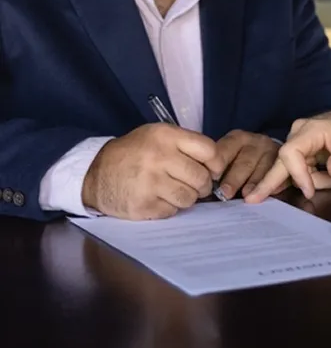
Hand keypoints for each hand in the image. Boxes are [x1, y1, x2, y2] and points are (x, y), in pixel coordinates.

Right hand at [82, 123, 225, 219]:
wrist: (96, 173)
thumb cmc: (135, 153)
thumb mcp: (158, 136)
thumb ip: (186, 145)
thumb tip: (217, 164)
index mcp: (165, 136)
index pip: (208, 150)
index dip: (216, 163)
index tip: (213, 169)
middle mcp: (158, 157)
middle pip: (201, 178)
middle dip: (202, 185)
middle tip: (193, 184)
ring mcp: (150, 183)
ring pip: (189, 198)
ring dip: (186, 198)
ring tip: (174, 191)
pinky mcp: (143, 205)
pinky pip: (172, 211)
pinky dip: (169, 208)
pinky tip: (158, 198)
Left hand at [213, 130, 280, 199]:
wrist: (270, 154)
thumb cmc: (242, 161)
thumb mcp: (230, 158)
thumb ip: (219, 170)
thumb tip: (204, 191)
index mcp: (237, 138)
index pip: (225, 150)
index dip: (218, 164)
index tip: (212, 178)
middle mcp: (256, 142)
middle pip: (245, 161)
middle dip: (235, 178)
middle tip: (225, 193)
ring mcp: (273, 152)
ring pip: (264, 167)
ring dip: (256, 184)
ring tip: (248, 197)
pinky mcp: (285, 163)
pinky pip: (281, 174)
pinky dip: (275, 185)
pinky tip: (270, 193)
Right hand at [245, 106, 330, 202]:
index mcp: (310, 130)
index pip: (290, 153)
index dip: (296, 174)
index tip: (309, 191)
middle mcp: (299, 134)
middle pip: (281, 161)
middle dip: (269, 182)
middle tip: (252, 199)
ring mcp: (300, 143)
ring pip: (297, 172)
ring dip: (318, 181)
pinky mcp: (304, 151)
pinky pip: (305, 171)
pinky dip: (319, 178)